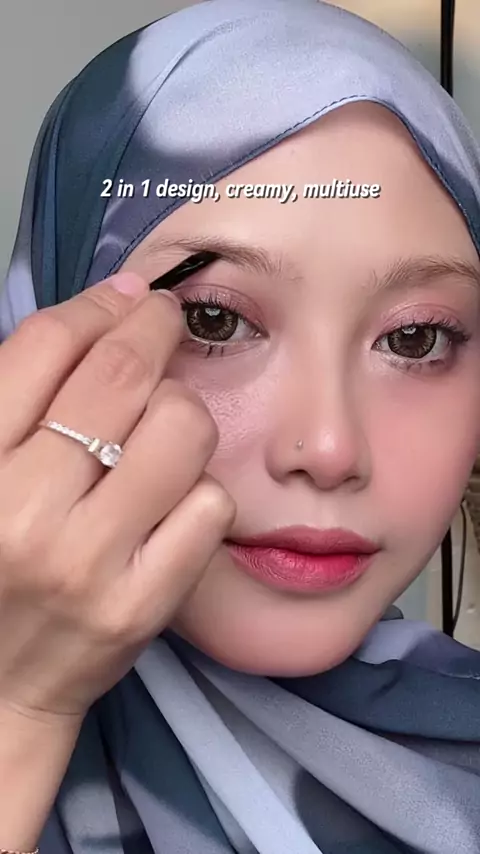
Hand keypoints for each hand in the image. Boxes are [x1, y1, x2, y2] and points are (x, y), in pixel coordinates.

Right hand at [0, 272, 234, 723]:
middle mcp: (26, 510)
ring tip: (162, 428)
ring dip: (181, 411)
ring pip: (181, 430)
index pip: (45, 347)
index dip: (96, 308)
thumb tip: (110, 307)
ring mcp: (91, 561)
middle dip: (155, 329)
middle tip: (163, 323)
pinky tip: (173, 500)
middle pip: (121, 376)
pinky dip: (200, 488)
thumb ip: (22, 396)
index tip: (123, 301)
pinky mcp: (145, 604)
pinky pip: (210, 503)